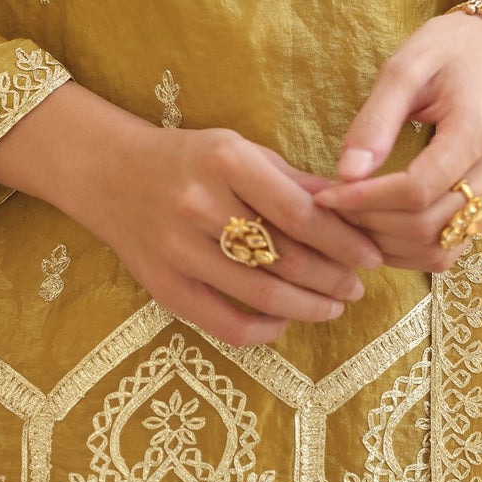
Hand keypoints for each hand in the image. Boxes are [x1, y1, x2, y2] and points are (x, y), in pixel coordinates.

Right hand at [0, 82, 383, 344]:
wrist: (109, 172)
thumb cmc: (188, 157)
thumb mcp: (240, 150)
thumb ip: (294, 180)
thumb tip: (353, 206)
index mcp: (226, 162)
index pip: (300, 213)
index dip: (344, 241)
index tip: (372, 256)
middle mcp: (200, 205)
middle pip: (284, 257)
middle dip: (332, 278)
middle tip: (357, 286)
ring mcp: (178, 250)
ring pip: (260, 294)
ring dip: (308, 307)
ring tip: (333, 306)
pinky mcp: (163, 286)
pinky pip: (223, 323)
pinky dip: (262, 331)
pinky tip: (284, 322)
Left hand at [311, 6, 481, 269]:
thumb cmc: (450, 51)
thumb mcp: (405, 68)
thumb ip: (376, 121)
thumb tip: (347, 173)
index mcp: (475, 131)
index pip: (418, 190)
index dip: (367, 200)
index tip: (326, 193)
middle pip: (427, 226)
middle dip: (370, 223)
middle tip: (330, 205)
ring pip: (439, 248)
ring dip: (387, 243)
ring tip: (349, 217)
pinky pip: (450, 246)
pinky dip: (409, 249)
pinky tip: (378, 227)